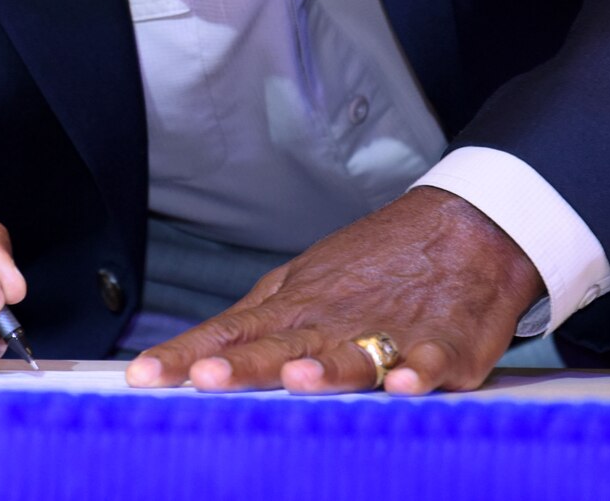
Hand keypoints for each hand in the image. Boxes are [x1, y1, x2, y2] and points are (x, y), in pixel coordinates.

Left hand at [125, 187, 539, 394]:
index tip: (145, 376)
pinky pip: (428, 360)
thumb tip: (197, 353)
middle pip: (282, 348)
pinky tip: (401, 383)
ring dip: (324, 369)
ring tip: (295, 379)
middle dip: (243, 365)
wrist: (464, 227)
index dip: (186, 356)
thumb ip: (257, 320)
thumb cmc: (379, 263)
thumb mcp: (306, 281)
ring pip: (351, 354)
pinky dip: (417, 369)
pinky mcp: (443, 345)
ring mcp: (389, 332)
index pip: (230, 334)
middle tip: (204, 379)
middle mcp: (334, 322)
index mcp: (296, 308)